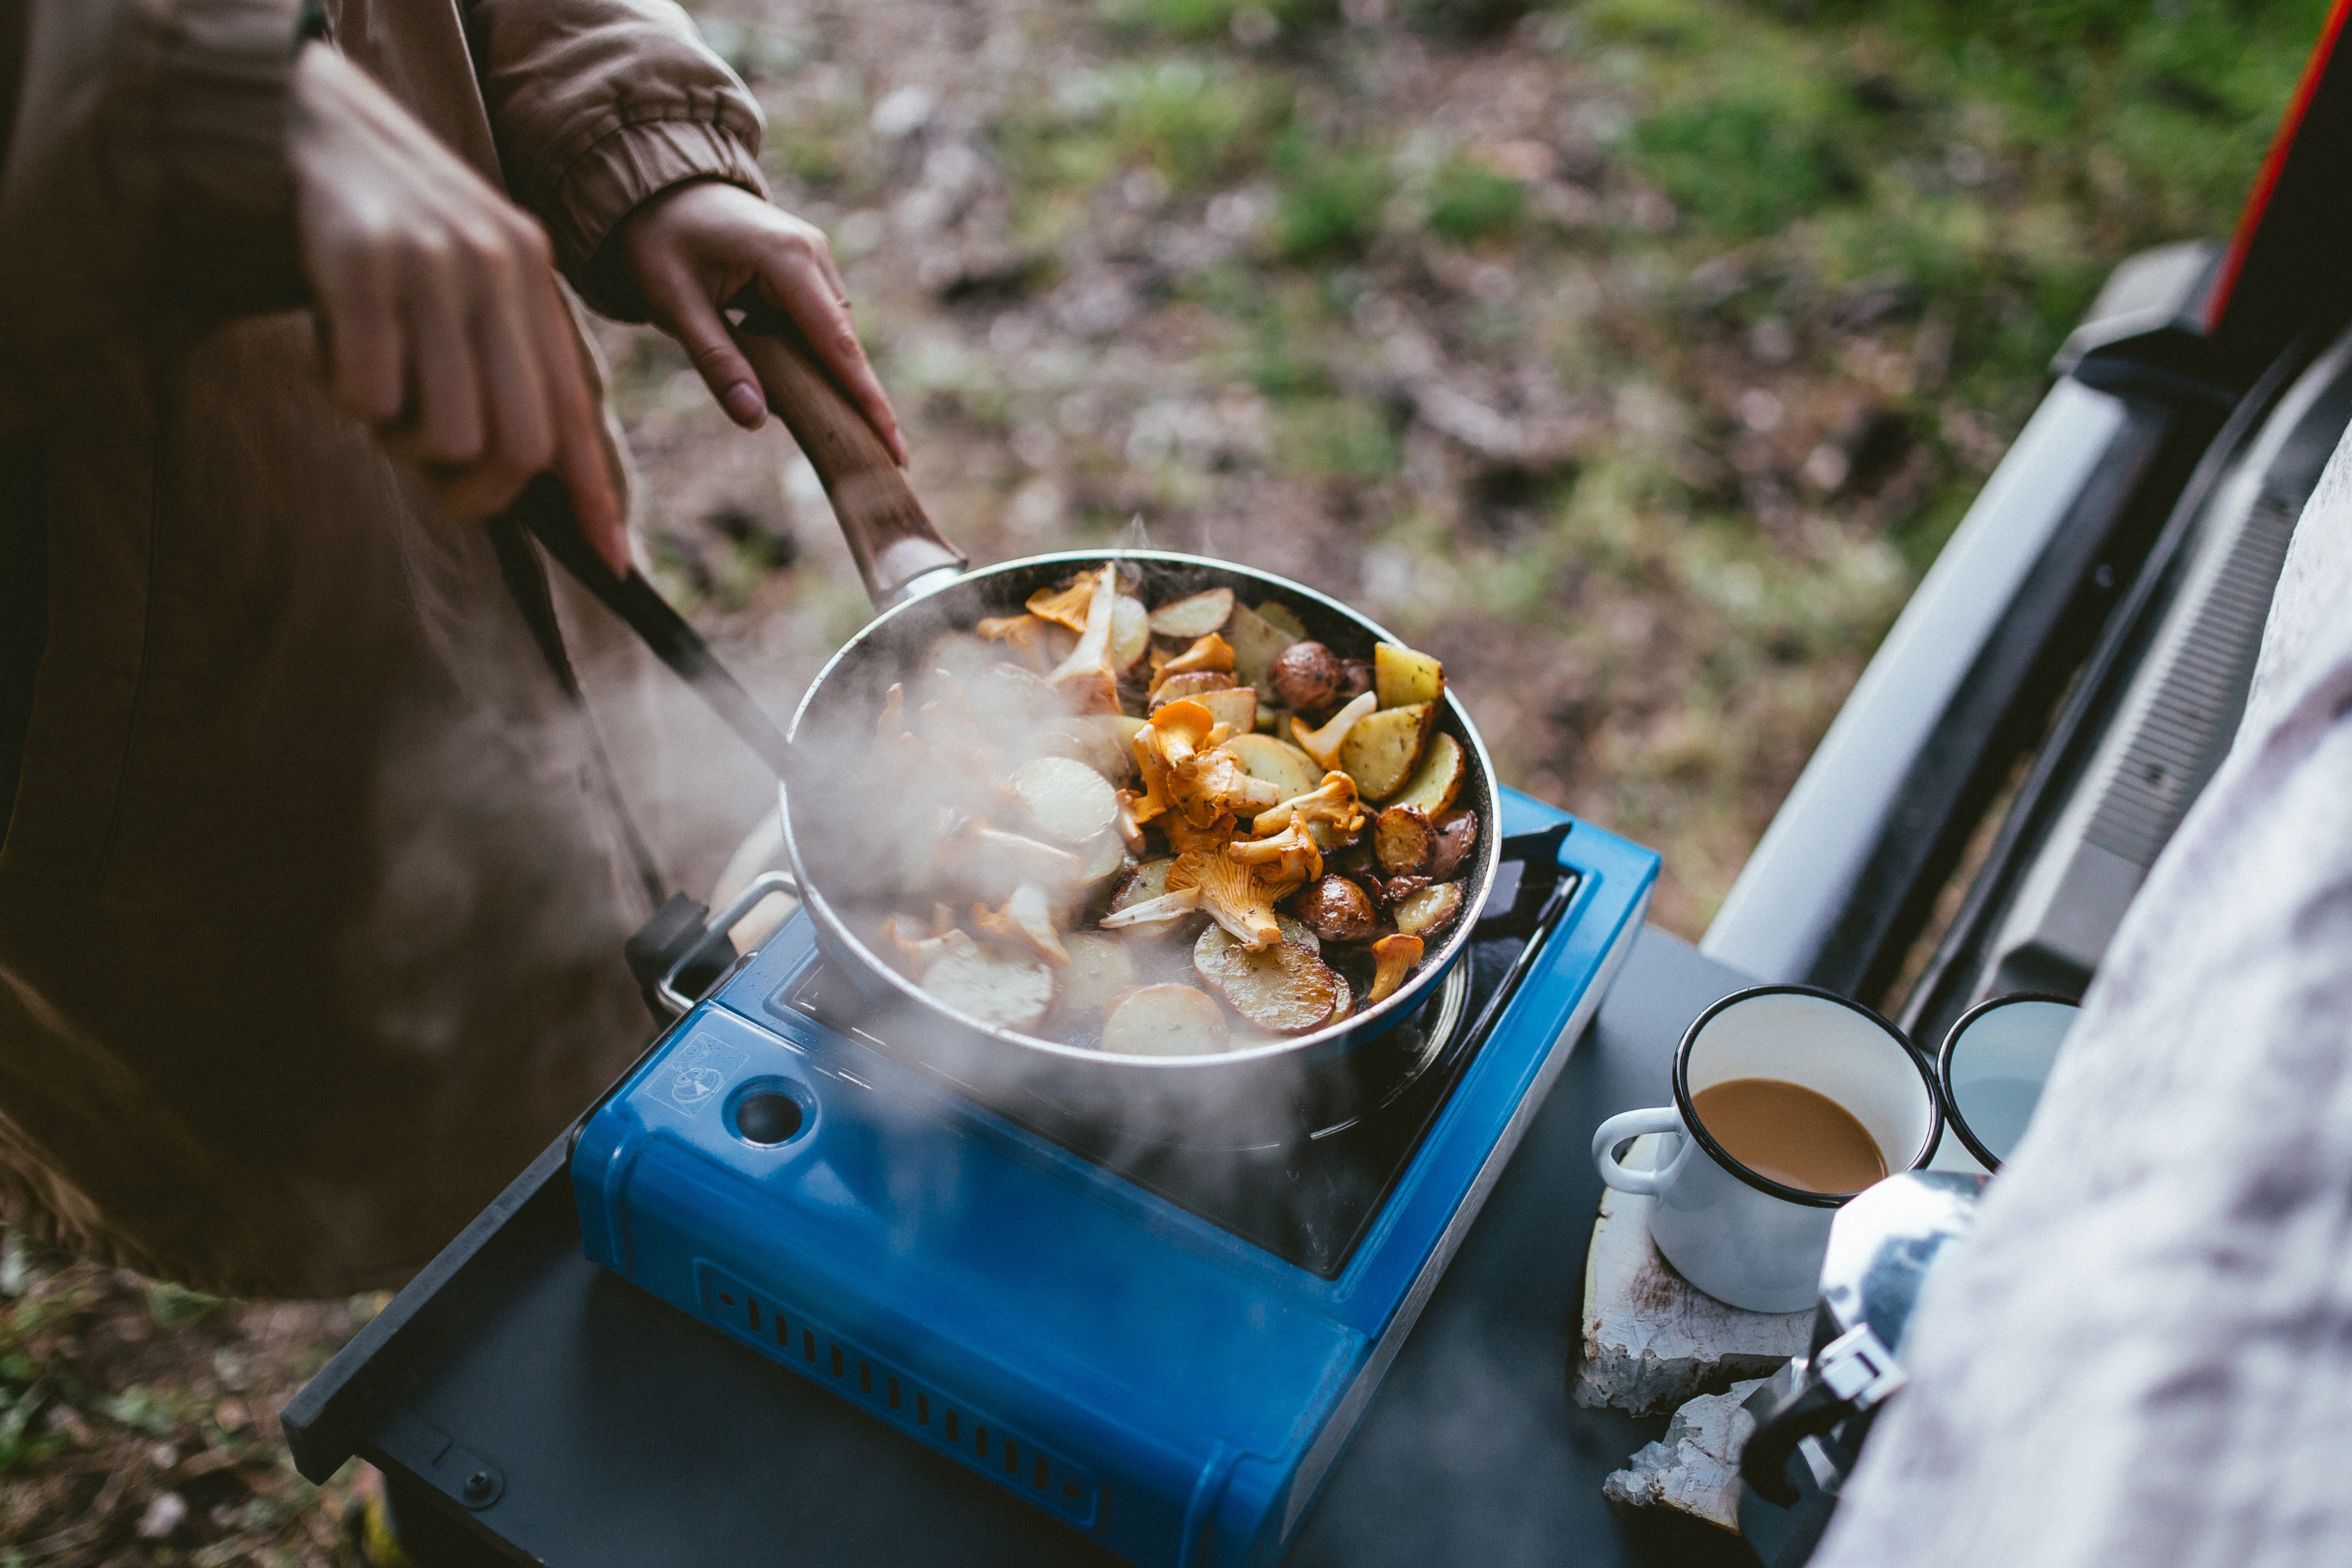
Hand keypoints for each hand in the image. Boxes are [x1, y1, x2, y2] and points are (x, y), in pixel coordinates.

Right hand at [288, 47, 626, 571]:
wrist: (299, 121)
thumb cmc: (387, 229)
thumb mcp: (468, 276)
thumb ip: (506, 356)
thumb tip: (537, 472)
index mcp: (532, 278)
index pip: (574, 413)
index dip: (595, 494)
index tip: (613, 561)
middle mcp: (497, 269)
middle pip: (518, 446)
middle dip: (472, 488)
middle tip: (423, 461)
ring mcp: (432, 264)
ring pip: (444, 433)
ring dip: (399, 441)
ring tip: (375, 391)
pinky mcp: (362, 264)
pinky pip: (368, 394)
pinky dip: (346, 397)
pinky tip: (332, 352)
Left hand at [614, 180, 907, 464]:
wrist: (658, 185)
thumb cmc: (661, 238)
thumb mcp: (675, 302)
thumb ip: (716, 361)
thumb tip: (755, 419)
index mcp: (787, 260)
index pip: (837, 345)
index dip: (867, 401)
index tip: (895, 447)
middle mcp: (814, 255)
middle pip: (844, 345)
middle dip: (856, 400)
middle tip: (876, 458)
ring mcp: (815, 257)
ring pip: (833, 337)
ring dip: (824, 377)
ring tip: (818, 421)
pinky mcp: (806, 266)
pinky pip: (818, 324)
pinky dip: (809, 355)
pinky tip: (786, 378)